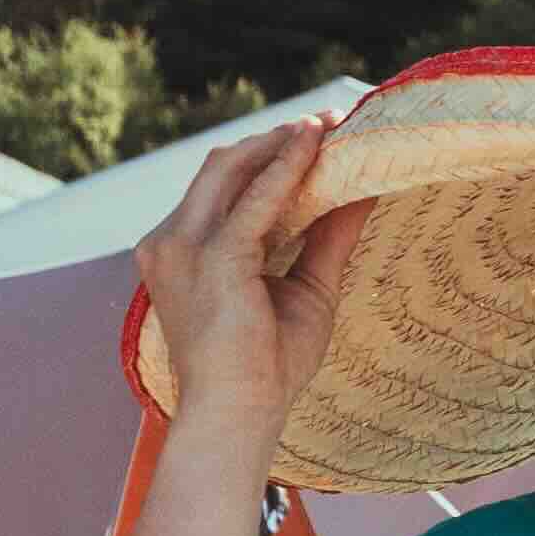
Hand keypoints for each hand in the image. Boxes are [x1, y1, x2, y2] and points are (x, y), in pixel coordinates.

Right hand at [136, 115, 356, 438]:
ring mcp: (183, 246)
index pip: (222, 185)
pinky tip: (318, 145)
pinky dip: (288, 168)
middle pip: (222, 166)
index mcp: (181, 248)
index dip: (269, 156)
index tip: (320, 135)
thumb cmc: (267, 364)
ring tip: (331, 126)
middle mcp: (170, 240)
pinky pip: (256, 200)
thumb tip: (364, 191)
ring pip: (231, 169)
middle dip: (276, 139)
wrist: (239, 414)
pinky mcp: (212, 258)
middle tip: (333, 121)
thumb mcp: (306, 287)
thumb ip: (328, 237)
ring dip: (282, 144)